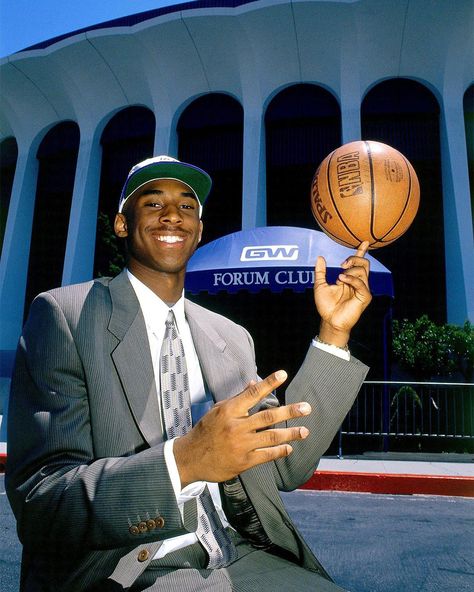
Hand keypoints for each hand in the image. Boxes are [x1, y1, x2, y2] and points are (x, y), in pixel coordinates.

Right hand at [173, 371, 311, 486]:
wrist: (191, 458)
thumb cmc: (205, 431)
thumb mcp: (218, 410)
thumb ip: (238, 398)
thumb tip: (253, 383)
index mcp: (229, 410)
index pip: (252, 393)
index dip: (269, 383)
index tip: (283, 374)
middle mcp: (236, 426)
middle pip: (268, 416)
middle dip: (290, 411)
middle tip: (306, 408)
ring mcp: (241, 444)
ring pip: (271, 437)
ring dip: (291, 433)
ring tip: (304, 430)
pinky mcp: (244, 461)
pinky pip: (267, 455)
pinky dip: (280, 451)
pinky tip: (289, 447)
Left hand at [314, 241, 371, 346]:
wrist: (329, 320)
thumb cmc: (326, 305)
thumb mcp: (320, 285)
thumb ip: (320, 272)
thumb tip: (320, 258)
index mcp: (349, 279)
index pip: (358, 263)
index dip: (361, 252)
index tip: (364, 242)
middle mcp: (358, 283)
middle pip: (364, 263)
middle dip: (354, 258)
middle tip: (341, 265)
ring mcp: (362, 289)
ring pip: (363, 270)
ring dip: (351, 270)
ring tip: (339, 276)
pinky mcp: (365, 297)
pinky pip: (362, 283)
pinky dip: (351, 279)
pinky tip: (341, 280)